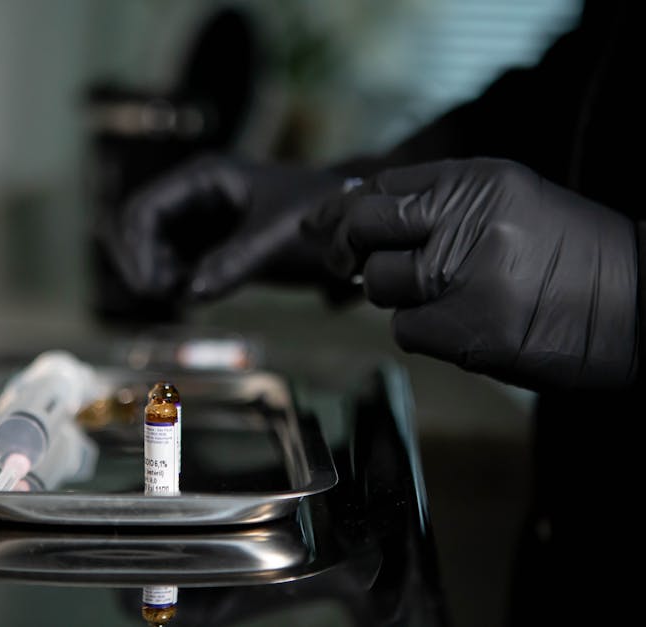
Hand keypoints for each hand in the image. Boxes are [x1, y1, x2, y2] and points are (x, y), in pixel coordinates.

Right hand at [102, 155, 345, 300]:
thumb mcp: (278, 237)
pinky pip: (173, 265)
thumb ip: (235, 261)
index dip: (140, 249)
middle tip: (162, 296)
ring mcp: (199, 222)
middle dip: (141, 262)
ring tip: (183, 295)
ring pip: (151, 249)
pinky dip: (172, 283)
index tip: (154, 288)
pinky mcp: (210, 247)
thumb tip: (192, 293)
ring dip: (155, 274)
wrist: (350, 229)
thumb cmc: (318, 218)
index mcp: (203, 178)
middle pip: (137, 228)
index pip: (146, 210)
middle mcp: (193, 196)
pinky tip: (192, 296)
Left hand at [306, 158, 637, 389]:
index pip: (380, 188)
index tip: (325, 227)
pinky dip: (426, 333)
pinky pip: (406, 330)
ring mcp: (465, 275)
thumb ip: (437, 203)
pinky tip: (466, 326)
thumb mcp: (509, 203)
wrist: (642, 305)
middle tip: (355, 264)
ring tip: (454, 297)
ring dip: (403, 297)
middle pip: (364, 230)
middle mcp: (467, 219)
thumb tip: (353, 211)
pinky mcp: (468, 329)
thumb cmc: (570, 257)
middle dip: (352, 250)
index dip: (344, 211)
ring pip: (382, 286)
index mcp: (477, 180)